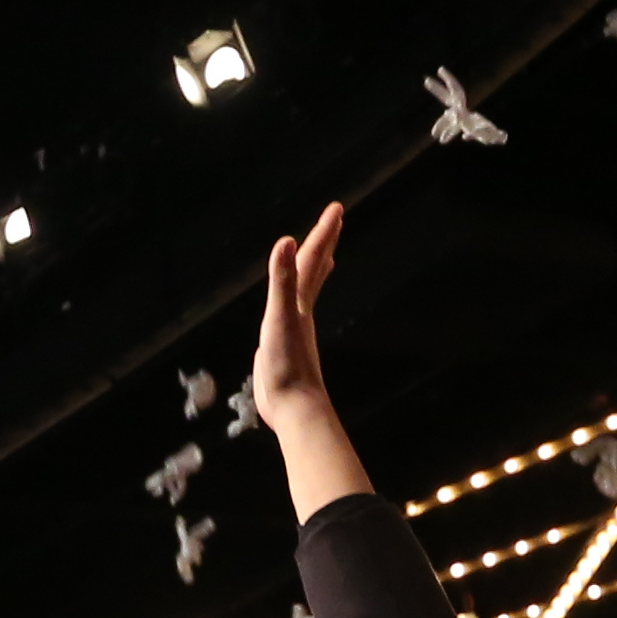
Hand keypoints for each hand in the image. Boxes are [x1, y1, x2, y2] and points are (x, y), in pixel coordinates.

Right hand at [252, 206, 371, 517]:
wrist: (295, 410)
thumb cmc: (288, 365)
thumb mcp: (279, 318)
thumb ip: (281, 280)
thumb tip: (286, 240)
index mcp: (300, 302)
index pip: (312, 259)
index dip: (323, 232)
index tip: (337, 208)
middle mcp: (302, 311)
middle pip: (316, 270)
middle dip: (324, 243)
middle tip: (335, 219)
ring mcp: (295, 329)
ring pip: (308, 291)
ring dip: (315, 270)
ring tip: (323, 257)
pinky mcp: (285, 346)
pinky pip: (292, 313)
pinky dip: (296, 300)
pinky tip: (293, 306)